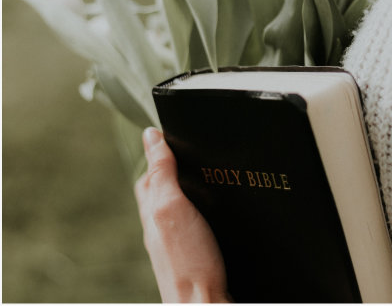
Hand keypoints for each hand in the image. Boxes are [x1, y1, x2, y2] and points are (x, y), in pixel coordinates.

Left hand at [135, 127, 229, 302]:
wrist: (204, 303)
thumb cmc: (188, 261)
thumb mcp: (172, 207)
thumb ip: (162, 173)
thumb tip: (151, 137)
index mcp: (153, 211)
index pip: (148, 175)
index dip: (156, 154)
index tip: (167, 134)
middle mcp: (161, 227)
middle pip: (159, 191)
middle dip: (167, 170)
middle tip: (181, 151)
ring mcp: (177, 243)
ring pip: (176, 208)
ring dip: (183, 190)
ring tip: (197, 176)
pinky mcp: (195, 254)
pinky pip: (191, 224)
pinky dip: (198, 211)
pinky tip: (211, 213)